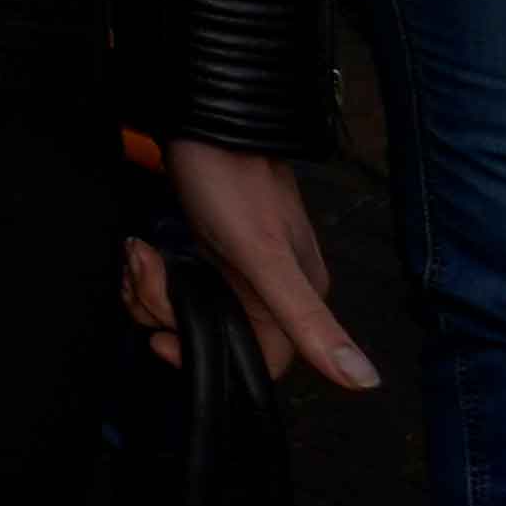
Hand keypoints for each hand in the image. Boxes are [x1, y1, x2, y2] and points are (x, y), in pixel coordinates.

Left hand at [132, 142, 375, 388]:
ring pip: (182, 310)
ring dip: (146, 286)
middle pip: (208, 334)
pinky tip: (140, 247)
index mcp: (293, 303)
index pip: (255, 362)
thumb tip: (365, 381)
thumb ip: (308, 320)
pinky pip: (171, 286)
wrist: (203, 124)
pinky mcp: (203, 254)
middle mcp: (265, 293)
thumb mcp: (265, 257)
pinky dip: (146, 271)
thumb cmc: (234, 184)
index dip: (207, 356)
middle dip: (162, 308)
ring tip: (141, 252)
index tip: (164, 338)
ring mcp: (231, 273)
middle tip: (150, 267)